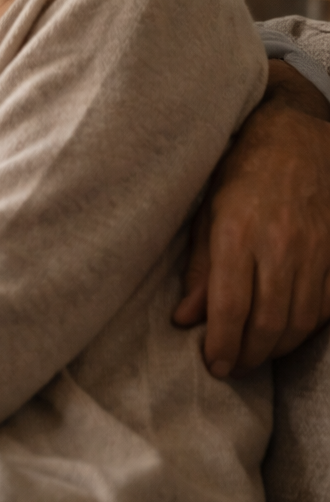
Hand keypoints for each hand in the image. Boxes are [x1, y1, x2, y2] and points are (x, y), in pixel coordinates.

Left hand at [175, 60, 329, 375]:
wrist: (297, 133)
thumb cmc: (240, 168)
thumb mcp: (206, 209)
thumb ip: (199, 266)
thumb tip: (186, 318)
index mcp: (238, 234)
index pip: (230, 306)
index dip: (222, 343)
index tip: (213, 365)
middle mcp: (280, 246)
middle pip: (268, 321)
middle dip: (249, 354)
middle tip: (232, 368)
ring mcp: (316, 250)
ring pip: (301, 320)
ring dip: (278, 348)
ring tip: (255, 356)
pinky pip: (327, 304)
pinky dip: (308, 327)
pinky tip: (289, 334)